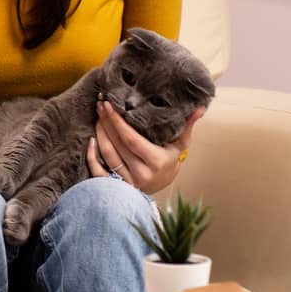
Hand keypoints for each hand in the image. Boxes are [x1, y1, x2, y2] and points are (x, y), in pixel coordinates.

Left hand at [87, 103, 204, 193]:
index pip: (131, 139)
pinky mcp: (116, 186)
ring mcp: (127, 181)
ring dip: (99, 134)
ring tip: (98, 117)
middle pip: (117, 144)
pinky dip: (92, 156)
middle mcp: (141, 173)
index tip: (109, 106)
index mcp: (156, 161)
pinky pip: (98, 171)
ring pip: (107, 155)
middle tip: (100, 106)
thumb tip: (200, 107)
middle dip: (106, 123)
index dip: (117, 122)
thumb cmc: (169, 161)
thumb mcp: (179, 145)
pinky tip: (91, 140)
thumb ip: (187, 126)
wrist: (161, 186)